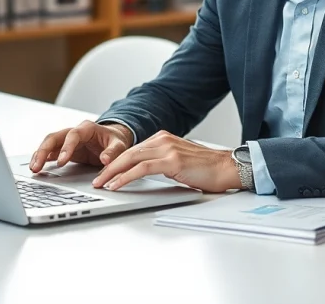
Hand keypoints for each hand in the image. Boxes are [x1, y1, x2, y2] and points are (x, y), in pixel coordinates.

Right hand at [29, 120, 132, 172]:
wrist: (113, 139)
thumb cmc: (115, 140)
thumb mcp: (119, 145)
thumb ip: (113, 152)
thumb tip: (105, 160)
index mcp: (87, 128)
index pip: (72, 135)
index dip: (66, 148)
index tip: (61, 162)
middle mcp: (74, 132)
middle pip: (54, 138)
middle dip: (43, 151)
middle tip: (37, 166)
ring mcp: (67, 140)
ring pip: (49, 144)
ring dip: (39, 155)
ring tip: (33, 168)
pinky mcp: (64, 149)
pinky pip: (50, 152)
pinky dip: (42, 159)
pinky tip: (36, 167)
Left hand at [92, 131, 240, 193]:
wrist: (228, 168)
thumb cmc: (208, 169)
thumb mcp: (180, 161)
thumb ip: (162, 162)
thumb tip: (144, 172)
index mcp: (164, 138)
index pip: (133, 150)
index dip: (116, 162)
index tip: (105, 173)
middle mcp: (163, 139)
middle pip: (127, 152)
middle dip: (109, 167)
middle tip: (96, 179)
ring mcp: (167, 148)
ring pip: (130, 159)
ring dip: (112, 173)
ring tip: (101, 183)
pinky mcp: (171, 160)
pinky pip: (141, 169)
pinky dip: (125, 177)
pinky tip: (117, 185)